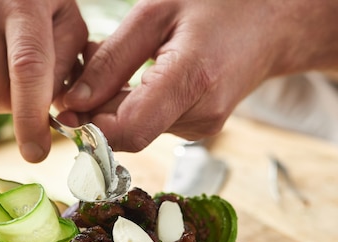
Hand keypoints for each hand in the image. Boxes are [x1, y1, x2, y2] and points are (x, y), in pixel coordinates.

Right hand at [0, 0, 87, 161]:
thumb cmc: (41, 2)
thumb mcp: (69, 24)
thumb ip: (67, 69)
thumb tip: (51, 116)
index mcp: (24, 7)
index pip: (25, 70)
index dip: (30, 119)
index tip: (37, 153)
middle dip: (11, 109)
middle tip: (25, 93)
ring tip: (2, 81)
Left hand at [60, 0, 281, 151]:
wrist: (272, 22)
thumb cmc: (217, 4)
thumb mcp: (156, 12)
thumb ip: (112, 60)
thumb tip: (73, 103)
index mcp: (193, 80)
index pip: (129, 131)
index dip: (90, 128)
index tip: (66, 108)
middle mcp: (201, 115)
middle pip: (128, 133)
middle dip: (96, 110)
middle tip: (84, 70)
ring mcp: (203, 127)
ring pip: (138, 130)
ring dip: (114, 105)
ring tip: (118, 63)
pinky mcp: (200, 128)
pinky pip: (153, 124)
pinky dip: (134, 105)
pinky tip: (139, 76)